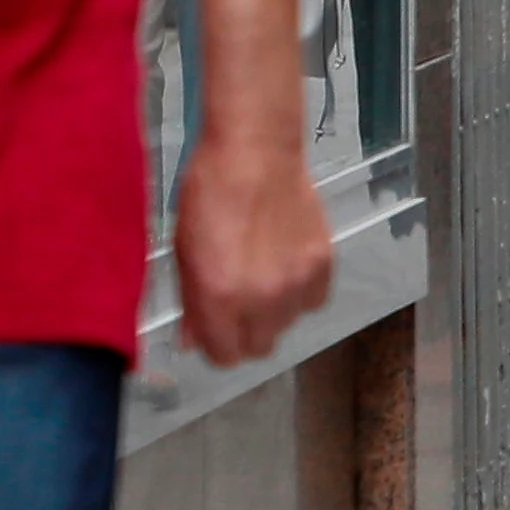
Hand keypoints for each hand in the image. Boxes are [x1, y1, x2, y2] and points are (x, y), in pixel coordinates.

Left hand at [170, 127, 337, 367]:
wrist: (256, 152)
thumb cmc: (207, 195)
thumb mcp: (185, 251)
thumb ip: (192, 302)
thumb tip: (194, 340)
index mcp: (220, 298)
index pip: (225, 357)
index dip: (216, 345)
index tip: (212, 328)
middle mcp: (263, 301)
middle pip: (260, 349)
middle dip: (244, 334)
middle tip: (235, 304)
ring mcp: (298, 284)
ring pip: (287, 324)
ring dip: (273, 311)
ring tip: (262, 274)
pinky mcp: (324, 265)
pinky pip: (314, 300)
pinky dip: (300, 292)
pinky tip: (286, 264)